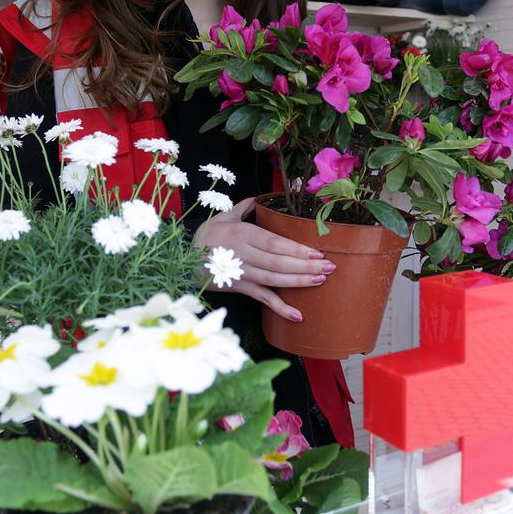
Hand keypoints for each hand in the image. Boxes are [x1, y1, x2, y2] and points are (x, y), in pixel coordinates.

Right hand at [194, 196, 333, 321]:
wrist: (182, 260)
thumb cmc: (206, 237)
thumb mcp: (223, 217)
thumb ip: (244, 207)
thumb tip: (261, 198)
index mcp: (242, 234)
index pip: (275, 244)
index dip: (297, 250)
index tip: (318, 253)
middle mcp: (243, 255)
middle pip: (279, 263)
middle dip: (306, 266)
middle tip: (329, 268)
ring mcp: (241, 274)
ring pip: (274, 280)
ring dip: (298, 282)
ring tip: (319, 281)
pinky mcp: (239, 288)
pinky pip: (262, 299)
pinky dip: (279, 308)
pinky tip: (297, 315)